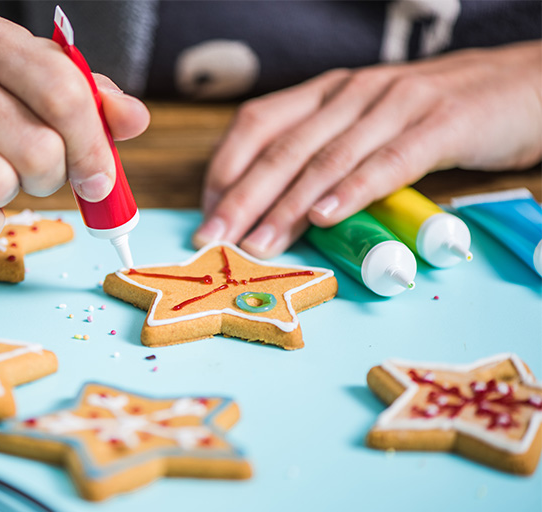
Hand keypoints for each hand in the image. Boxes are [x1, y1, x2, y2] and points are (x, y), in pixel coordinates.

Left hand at [193, 41, 541, 258]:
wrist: (524, 85)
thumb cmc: (436, 116)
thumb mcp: (369, 126)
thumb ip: (328, 156)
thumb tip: (278, 211)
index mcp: (329, 92)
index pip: (259, 124)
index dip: (226, 168)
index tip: (205, 213)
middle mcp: (353, 92)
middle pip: (283, 147)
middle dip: (241, 198)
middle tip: (212, 240)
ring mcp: (396, 104)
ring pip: (326, 158)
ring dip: (285, 206)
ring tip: (257, 244)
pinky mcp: (441, 124)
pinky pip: (388, 160)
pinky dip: (351, 191)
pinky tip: (324, 217)